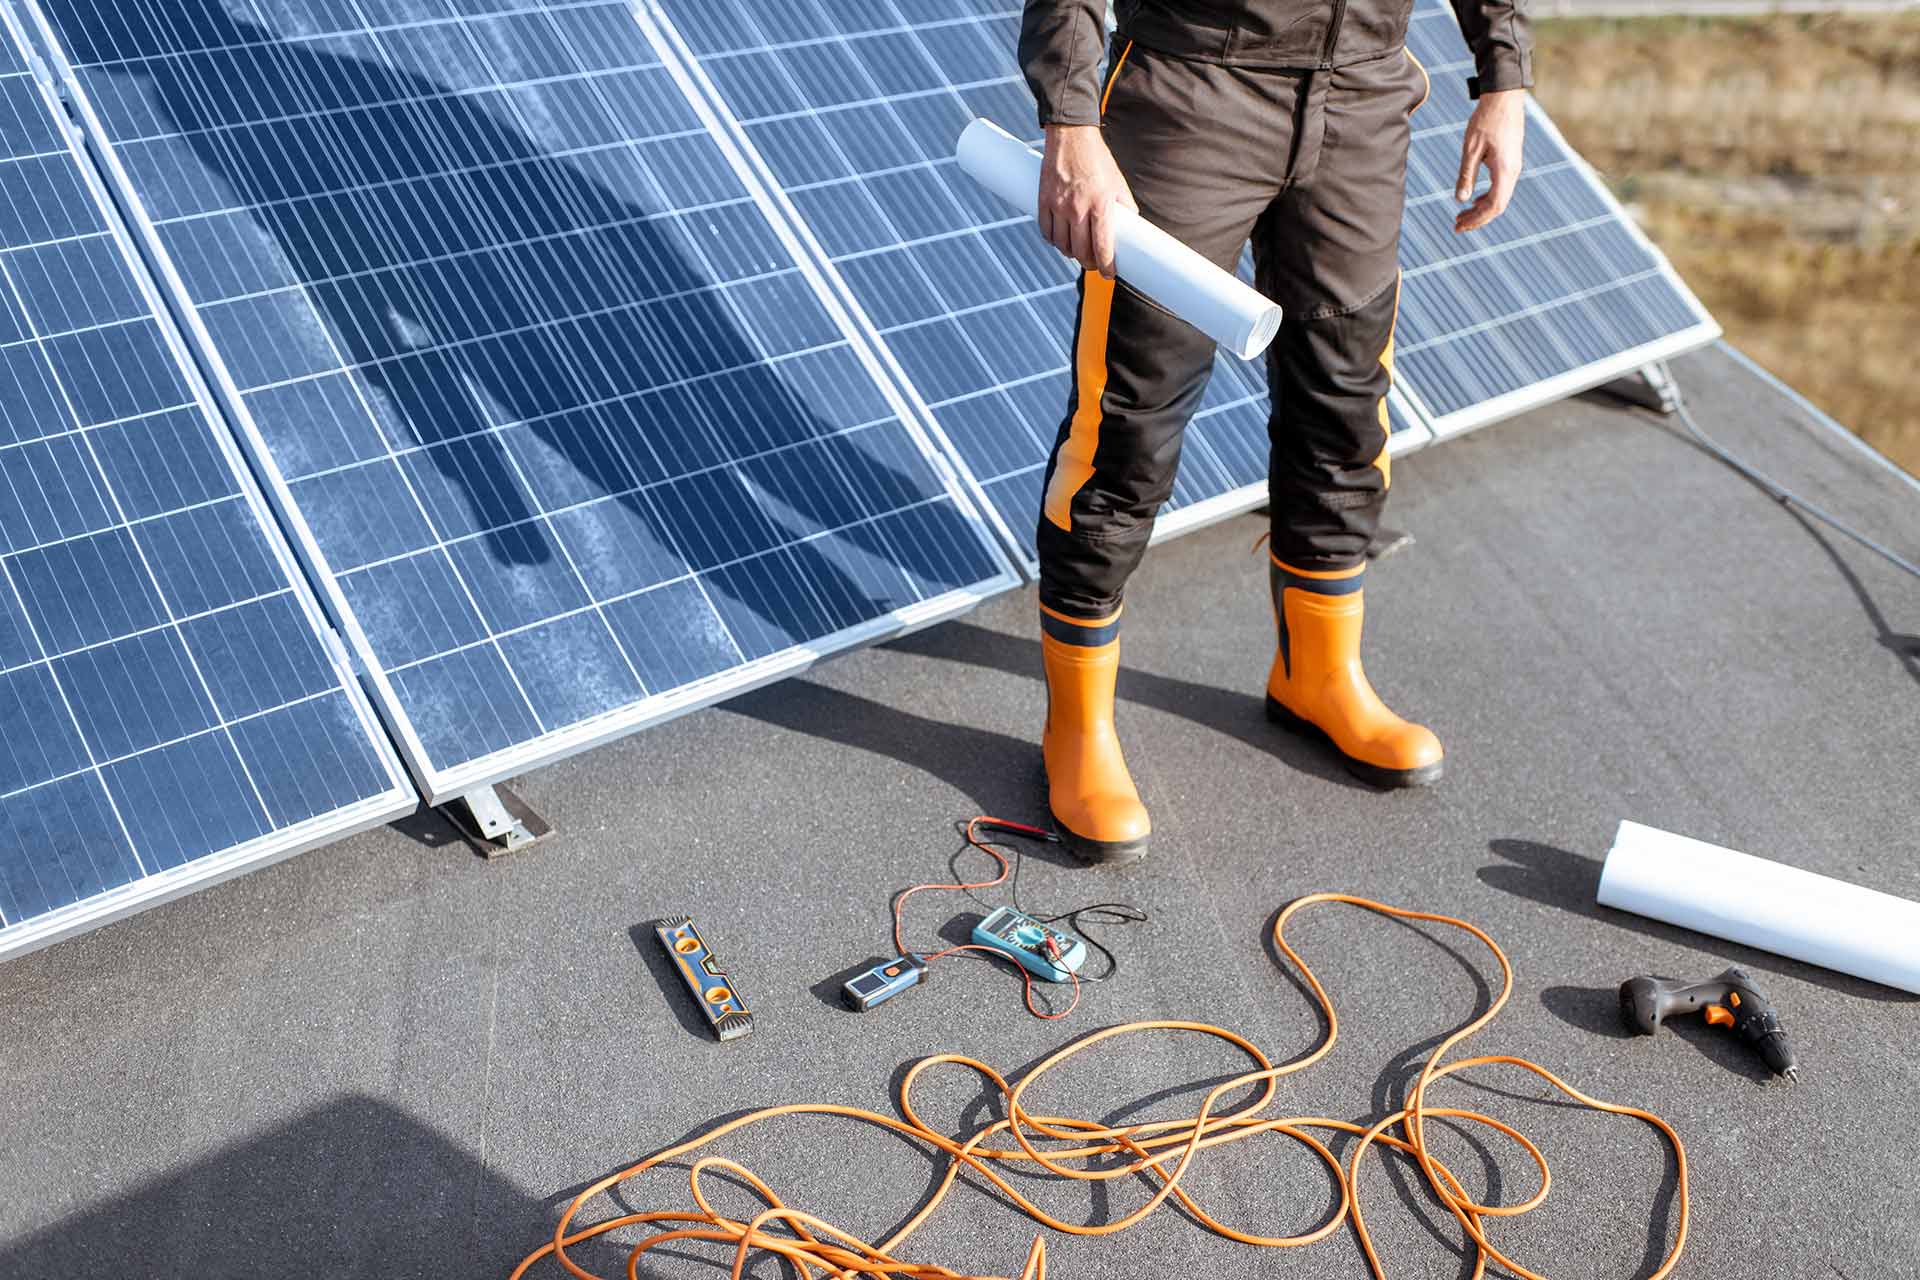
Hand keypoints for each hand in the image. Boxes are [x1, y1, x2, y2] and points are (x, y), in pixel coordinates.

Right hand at [1038, 125, 1136, 277]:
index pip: (1103, 246)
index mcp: (1101, 204)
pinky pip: (1046, 232)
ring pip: (1062, 245)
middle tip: (1095, 264)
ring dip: (1072, 254)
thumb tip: (1131, 231)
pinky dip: (1054, 241)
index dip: (1107, 266)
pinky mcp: (1043, 201)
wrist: (1071, 136)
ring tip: (1079, 251)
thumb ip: (1125, 208)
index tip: (1110, 274)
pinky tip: (1061, 240)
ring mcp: (1058, 205)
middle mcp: (1078, 208)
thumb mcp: (1118, 183)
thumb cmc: (1098, 160)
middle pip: (1081, 251)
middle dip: (1090, 263)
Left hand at [1453, 89, 1524, 232]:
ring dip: (1481, 209)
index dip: (1476, 220)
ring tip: (1462, 216)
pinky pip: (1501, 187)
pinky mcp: (1511, 161)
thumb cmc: (1486, 120)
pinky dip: (1487, 197)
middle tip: (1457, 226)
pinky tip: (1473, 200)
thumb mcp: (1470, 149)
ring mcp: (1514, 166)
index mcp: (1504, 171)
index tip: (1459, 226)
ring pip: (1500, 197)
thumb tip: (1461, 200)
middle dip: (1477, 219)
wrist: (1504, 97)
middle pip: (1498, 206)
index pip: (1493, 206)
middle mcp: (1513, 172)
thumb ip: (1466, 175)